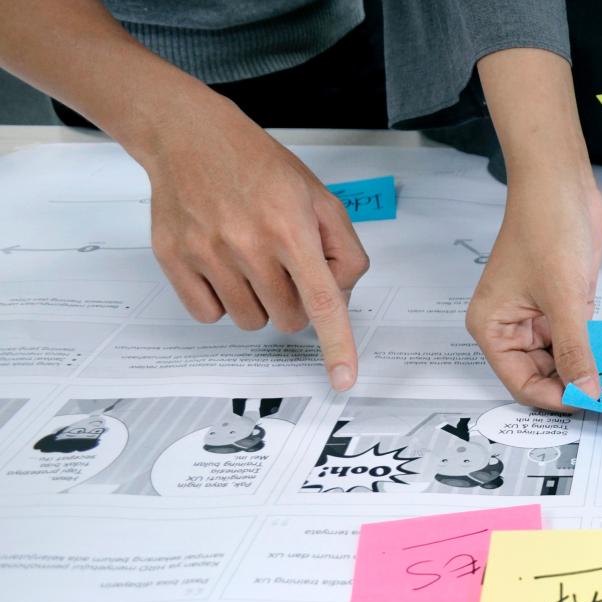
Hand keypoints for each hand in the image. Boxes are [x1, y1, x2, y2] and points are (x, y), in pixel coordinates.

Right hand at [143, 98, 366, 388]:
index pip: (322, 300)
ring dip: (259, 303)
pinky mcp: (174, 260)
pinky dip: (221, 302)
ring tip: (252, 260)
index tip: (344, 379)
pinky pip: (209, 316)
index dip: (337, 345)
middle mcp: (248, 243)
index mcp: (291, 227)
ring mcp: (207, 253)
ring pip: (251, 322)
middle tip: (285, 268)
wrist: (189, 136)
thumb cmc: (259, 167)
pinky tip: (223, 267)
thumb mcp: (320, 197)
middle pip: (289, 319)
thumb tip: (339, 297)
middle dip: (296, 304)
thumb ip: (343, 250)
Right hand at [472, 48, 601, 410]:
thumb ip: (575, 350)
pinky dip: (593, 350)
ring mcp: (536, 317)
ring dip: (586, 370)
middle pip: (541, 376)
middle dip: (572, 386)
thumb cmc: (547, 228)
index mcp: (493, 328)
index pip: (521, 383)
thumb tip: (587, 392)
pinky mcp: (560, 305)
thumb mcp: (564, 297)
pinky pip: (575, 339)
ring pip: (561, 360)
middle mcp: (510, 327)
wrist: (560, 182)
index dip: (554, 399)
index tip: (590, 405)